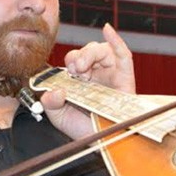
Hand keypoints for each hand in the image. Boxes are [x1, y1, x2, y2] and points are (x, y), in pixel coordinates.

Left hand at [41, 23, 135, 138]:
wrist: (105, 144)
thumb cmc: (86, 131)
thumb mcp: (59, 116)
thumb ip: (49, 102)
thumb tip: (53, 90)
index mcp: (82, 82)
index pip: (74, 61)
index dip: (69, 60)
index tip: (66, 72)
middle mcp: (97, 76)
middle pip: (88, 52)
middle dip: (78, 56)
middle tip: (75, 70)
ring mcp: (112, 76)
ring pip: (103, 51)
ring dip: (90, 53)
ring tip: (84, 67)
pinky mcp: (126, 79)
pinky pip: (124, 55)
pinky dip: (116, 41)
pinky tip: (108, 30)